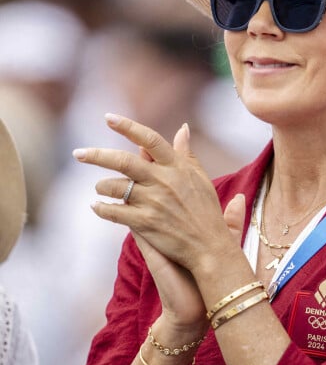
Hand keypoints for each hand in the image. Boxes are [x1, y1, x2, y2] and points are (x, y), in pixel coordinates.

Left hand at [73, 114, 236, 274]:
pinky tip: (97, 206)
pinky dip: (102, 208)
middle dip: (97, 155)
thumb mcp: (200, 177)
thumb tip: (183, 128)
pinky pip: (114, 212)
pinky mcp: (145, 223)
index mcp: (176, 167)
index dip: (128, 127)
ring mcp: (153, 202)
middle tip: (78, 153)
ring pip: (115, 187)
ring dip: (102, 187)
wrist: (209, 246)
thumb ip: (187, 153)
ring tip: (99, 189)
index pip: (149, 140)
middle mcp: (163, 181)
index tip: (108, 118)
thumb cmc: (206, 211)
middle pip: (123, 161)